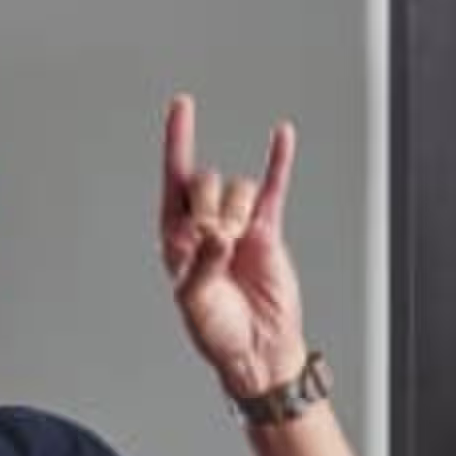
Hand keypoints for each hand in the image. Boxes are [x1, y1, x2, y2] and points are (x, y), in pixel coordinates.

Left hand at [159, 94, 308, 398]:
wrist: (257, 349)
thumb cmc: (217, 331)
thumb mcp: (194, 302)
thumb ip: (201, 265)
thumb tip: (217, 236)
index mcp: (176, 237)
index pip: (174, 179)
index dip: (177, 141)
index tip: (182, 106)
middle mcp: (204, 224)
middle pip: (205, 181)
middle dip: (210, 208)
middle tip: (216, 245)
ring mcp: (236, 224)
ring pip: (237, 187)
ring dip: (236, 213)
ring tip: (238, 248)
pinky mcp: (266, 230)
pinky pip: (273, 188)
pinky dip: (278, 162)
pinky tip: (281, 135)